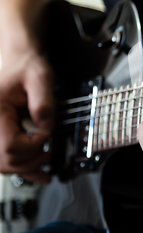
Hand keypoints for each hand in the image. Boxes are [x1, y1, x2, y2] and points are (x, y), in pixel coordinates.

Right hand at [0, 50, 53, 183]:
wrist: (18, 60)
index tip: (46, 133)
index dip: (33, 145)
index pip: (10, 145)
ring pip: (2, 164)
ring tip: (45, 160)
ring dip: (26, 167)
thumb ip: (44, 102)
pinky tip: (37, 171)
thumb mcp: (41, 77)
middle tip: (49, 153)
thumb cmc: (26, 66)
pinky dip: (20, 167)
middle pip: (5, 160)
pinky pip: (3, 159)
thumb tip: (46, 126)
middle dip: (31, 160)